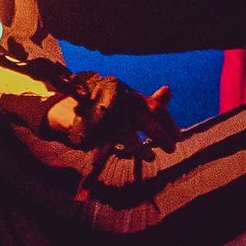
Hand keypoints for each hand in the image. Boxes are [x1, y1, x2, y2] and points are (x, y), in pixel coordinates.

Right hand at [48, 72, 180, 151]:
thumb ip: (147, 101)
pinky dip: (136, 147)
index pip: (155, 106)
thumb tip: (169, 90)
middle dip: (165, 133)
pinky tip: (143, 153)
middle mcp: (124, 100)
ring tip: (155, 154)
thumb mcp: (125, 101)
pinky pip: (123, 137)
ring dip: (152, 141)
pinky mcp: (103, 124)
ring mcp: (113, 111)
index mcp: (130, 94)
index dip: (169, 122)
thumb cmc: (101, 105)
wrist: (67, 108)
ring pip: (139, 125)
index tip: (178, 135)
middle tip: (174, 146)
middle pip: (151, 116)